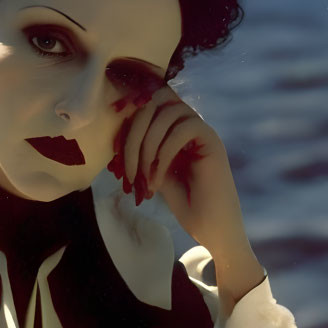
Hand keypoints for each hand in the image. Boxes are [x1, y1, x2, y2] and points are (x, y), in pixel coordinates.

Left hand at [110, 85, 263, 312]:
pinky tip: (157, 179)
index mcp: (172, 126)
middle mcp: (187, 121)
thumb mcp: (151, 171)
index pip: (145, 104)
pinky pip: (183, 129)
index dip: (126, 125)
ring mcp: (201, 128)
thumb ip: (140, 149)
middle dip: (133, 134)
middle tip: (127, 170)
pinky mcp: (212, 139)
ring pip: (167, 113)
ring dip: (147, 146)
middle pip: (154, 102)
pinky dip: (163, 154)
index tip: (115, 156)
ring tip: (143, 177)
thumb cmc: (183, 202)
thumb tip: (116, 137)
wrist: (209, 225)